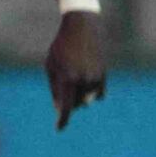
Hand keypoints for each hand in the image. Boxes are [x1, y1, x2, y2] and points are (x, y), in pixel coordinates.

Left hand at [45, 10, 106, 129]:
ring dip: (80, 95)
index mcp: (67, 78)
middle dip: (69, 101)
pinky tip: (86, 82)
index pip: (66, 107)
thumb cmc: (62, 46)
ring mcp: (95, 78)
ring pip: (87, 100)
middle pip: (76, 104)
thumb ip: (55, 88)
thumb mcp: (51, 65)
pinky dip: (91, 92)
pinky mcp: (104, 75)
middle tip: (64, 85)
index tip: (59, 129)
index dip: (62, 120)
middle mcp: (83, 80)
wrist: (82, 27)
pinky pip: (98, 94)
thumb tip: (59, 109)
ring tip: (75, 77)